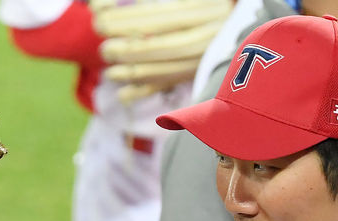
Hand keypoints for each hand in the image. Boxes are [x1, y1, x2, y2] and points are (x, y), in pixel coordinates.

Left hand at [90, 0, 232, 100]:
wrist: (240, 26)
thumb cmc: (203, 4)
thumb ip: (147, 3)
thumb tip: (97, 4)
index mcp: (198, 8)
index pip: (154, 17)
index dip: (124, 21)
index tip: (99, 21)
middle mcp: (203, 34)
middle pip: (158, 45)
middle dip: (126, 50)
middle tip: (104, 50)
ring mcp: (203, 56)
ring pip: (164, 70)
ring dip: (132, 74)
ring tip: (110, 72)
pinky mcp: (199, 73)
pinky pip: (171, 87)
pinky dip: (145, 92)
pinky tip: (123, 95)